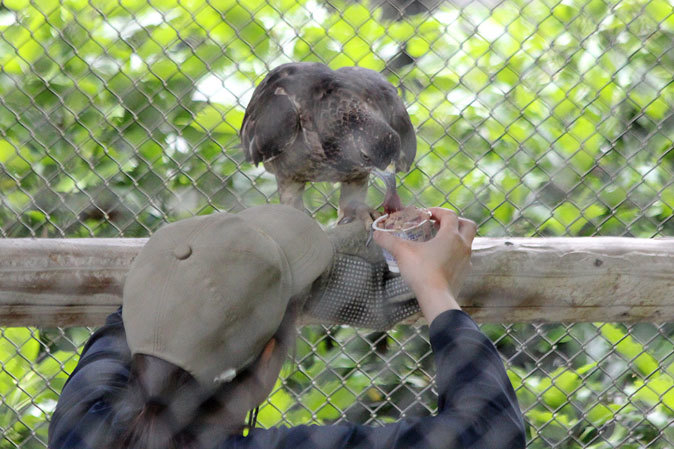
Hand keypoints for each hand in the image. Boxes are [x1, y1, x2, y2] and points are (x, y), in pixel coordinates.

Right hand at [373, 208, 475, 323]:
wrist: (436, 298)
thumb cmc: (421, 271)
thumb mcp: (402, 252)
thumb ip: (388, 240)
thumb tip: (376, 234)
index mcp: (451, 235)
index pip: (450, 215)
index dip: (438, 211)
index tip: (426, 214)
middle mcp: (463, 245)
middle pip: (468, 225)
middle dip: (456, 221)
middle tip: (440, 224)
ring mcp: (466, 259)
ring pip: (467, 242)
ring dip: (456, 237)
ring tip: (439, 242)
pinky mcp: (464, 272)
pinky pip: (463, 257)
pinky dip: (455, 253)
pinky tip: (441, 259)